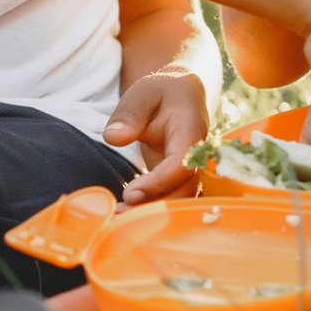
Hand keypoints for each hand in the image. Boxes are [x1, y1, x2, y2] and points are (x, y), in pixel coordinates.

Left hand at [107, 67, 210, 204]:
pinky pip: (169, 200)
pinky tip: (123, 214)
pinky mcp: (178, 180)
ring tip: (115, 219)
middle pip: (183, 192)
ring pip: (177, 201)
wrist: (181, 93)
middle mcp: (196, 157)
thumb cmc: (162, 91)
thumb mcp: (143, 93)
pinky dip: (149, 209)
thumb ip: (129, 115)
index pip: (180, 165)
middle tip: (117, 215)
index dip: (158, 183)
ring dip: (150, 213)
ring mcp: (190, 170)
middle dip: (153, 207)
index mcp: (191, 133)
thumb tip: (114, 138)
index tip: (130, 193)